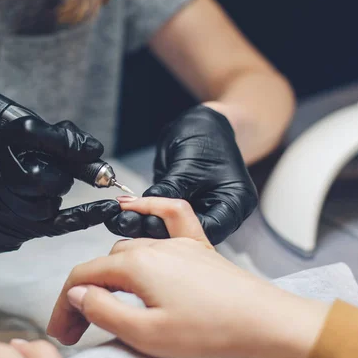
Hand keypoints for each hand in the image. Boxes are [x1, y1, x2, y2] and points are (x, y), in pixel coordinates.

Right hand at [0, 117, 120, 256]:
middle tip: (57, 169)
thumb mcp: (2, 141)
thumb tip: (86, 144)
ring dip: (56, 192)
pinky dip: (89, 215)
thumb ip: (41, 136)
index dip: (66, 141)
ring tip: (38, 187)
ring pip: (53, 198)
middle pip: (49, 174)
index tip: (92, 147)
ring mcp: (12, 207)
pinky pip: (63, 222)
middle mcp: (1, 177)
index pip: (32, 135)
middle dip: (62, 172)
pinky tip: (108, 208)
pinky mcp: (25, 228)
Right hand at [49, 197, 329, 357]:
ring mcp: (177, 244)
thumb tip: (77, 293)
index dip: (64, 304)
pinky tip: (133, 206)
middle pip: (104, 265)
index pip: (83, 278)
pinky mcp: (198, 248)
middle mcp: (153, 247)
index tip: (62, 329)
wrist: (266, 323)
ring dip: (110, 274)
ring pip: (129, 249)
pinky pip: (170, 215)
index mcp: (136, 266)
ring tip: (106, 302)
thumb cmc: (211, 332)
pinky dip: (149, 208)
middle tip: (80, 326)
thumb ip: (103, 310)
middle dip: (86, 294)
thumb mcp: (146, 334)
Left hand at [106, 105, 257, 244]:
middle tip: (126, 223)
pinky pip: (167, 219)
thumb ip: (170, 188)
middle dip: (157, 231)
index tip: (148, 222)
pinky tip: (127, 215)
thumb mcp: (187, 163)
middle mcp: (222, 213)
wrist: (205, 121)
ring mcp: (204, 210)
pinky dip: (148, 217)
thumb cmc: (207, 134)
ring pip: (175, 230)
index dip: (176, 231)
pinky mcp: (186, 207)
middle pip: (191, 236)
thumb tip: (145, 208)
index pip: (207, 231)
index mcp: (235, 203)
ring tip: (121, 220)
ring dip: (148, 226)